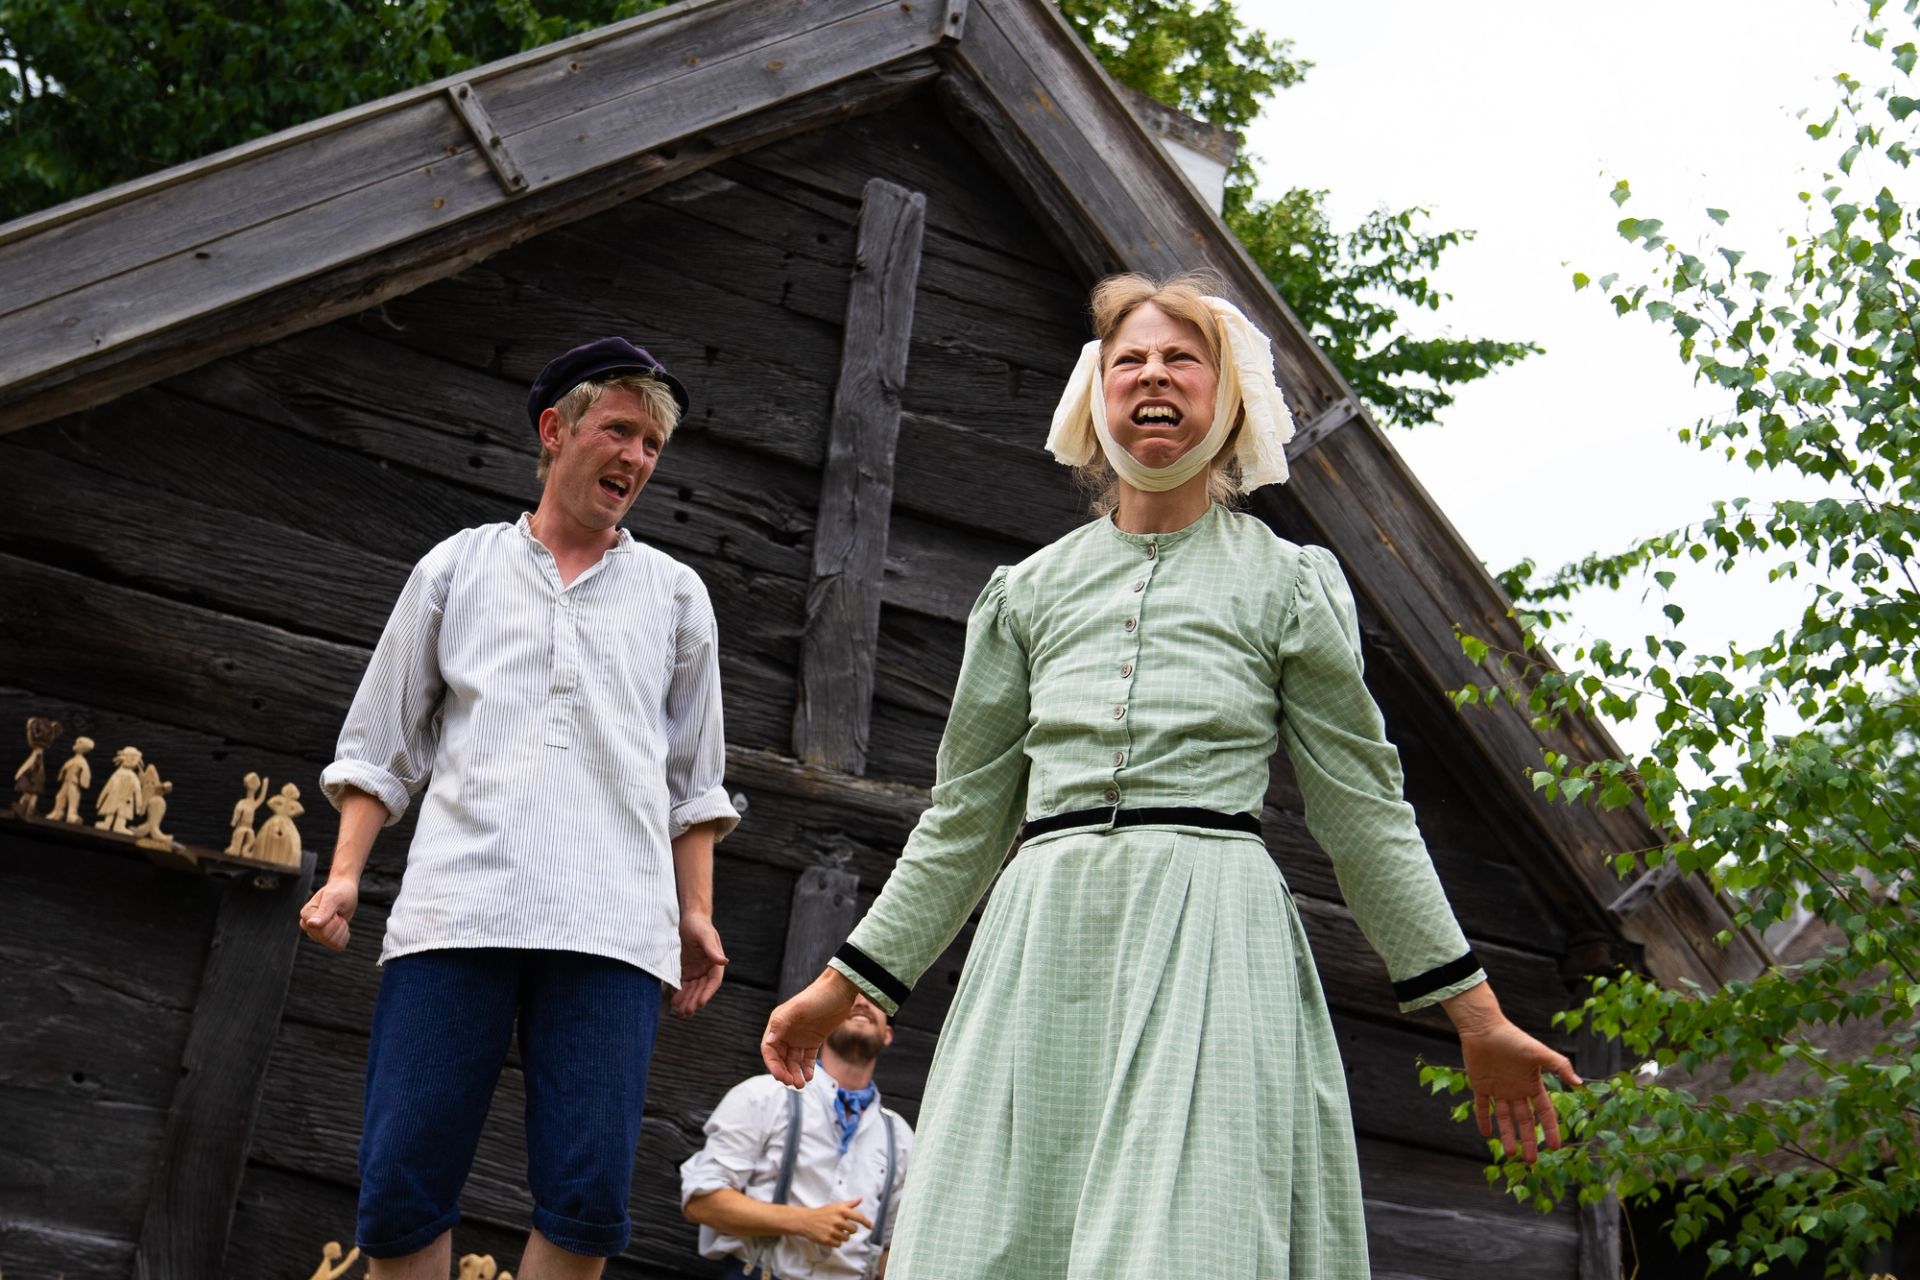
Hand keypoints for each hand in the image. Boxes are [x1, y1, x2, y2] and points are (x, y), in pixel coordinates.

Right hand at [299, 877, 358, 950]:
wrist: (345, 890)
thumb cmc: (340, 891)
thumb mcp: (334, 899)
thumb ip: (324, 912)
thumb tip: (311, 924)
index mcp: (306, 914)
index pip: (321, 930)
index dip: (334, 921)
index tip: (334, 909)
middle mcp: (308, 926)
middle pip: (327, 938)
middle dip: (338, 925)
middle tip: (337, 913)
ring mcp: (316, 933)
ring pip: (333, 943)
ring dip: (342, 930)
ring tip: (339, 917)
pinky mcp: (325, 938)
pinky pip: (338, 946)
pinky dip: (344, 935)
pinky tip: (341, 924)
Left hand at [672, 911, 726, 1016]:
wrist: (688, 919)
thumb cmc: (699, 925)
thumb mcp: (704, 935)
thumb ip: (712, 949)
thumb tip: (724, 961)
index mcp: (715, 962)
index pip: (713, 982)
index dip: (707, 993)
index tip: (700, 1003)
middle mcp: (707, 969)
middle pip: (701, 989)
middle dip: (694, 1001)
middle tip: (686, 1012)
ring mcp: (696, 971)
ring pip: (692, 990)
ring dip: (686, 1001)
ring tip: (679, 1013)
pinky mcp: (686, 971)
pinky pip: (683, 985)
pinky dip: (679, 994)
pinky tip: (673, 1002)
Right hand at [762, 968, 857, 1086]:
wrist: (840, 990)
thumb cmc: (817, 996)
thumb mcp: (798, 1008)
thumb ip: (781, 1024)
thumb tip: (768, 1042)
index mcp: (778, 1024)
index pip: (769, 1049)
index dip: (773, 1065)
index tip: (781, 1077)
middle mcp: (787, 1032)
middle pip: (780, 1058)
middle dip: (784, 1072)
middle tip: (792, 1083)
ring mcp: (800, 1037)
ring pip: (793, 1061)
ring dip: (795, 1073)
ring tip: (801, 1085)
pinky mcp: (814, 1040)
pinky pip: (807, 1058)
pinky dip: (807, 1068)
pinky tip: (809, 1077)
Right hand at [794, 1197, 871, 1248]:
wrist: (806, 1220)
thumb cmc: (823, 1212)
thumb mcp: (835, 1206)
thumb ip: (849, 1204)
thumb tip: (860, 1198)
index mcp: (841, 1210)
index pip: (859, 1217)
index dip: (867, 1222)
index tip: (871, 1226)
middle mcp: (837, 1220)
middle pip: (854, 1230)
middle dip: (850, 1229)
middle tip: (843, 1226)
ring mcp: (832, 1230)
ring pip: (847, 1238)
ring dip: (843, 1236)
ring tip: (835, 1231)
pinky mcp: (827, 1240)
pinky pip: (839, 1244)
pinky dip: (837, 1242)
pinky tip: (831, 1236)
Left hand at [1459, 1016, 1580, 1163]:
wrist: (1484, 1028)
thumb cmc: (1513, 1038)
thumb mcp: (1539, 1053)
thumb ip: (1559, 1066)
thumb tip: (1580, 1083)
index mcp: (1532, 1084)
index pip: (1544, 1112)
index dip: (1549, 1129)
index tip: (1555, 1147)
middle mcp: (1517, 1089)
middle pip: (1525, 1120)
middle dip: (1528, 1140)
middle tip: (1531, 1161)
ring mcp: (1499, 1089)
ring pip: (1505, 1117)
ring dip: (1507, 1135)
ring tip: (1510, 1154)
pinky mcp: (1481, 1086)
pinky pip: (1482, 1106)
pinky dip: (1483, 1119)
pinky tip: (1485, 1133)